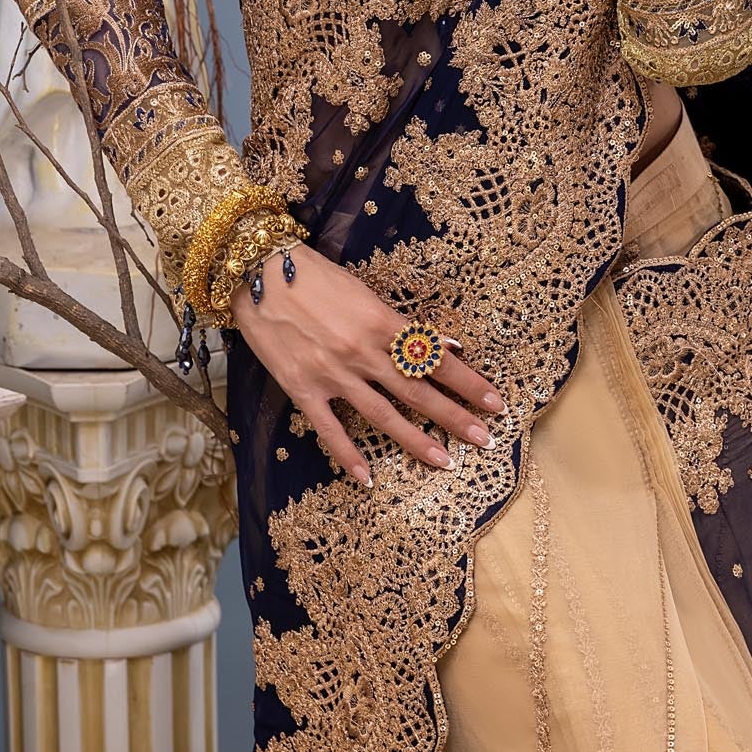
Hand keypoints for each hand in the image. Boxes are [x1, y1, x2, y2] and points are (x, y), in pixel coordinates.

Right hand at [231, 242, 503, 487]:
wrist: (256, 273)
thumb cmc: (314, 276)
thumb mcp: (364, 291)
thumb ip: (400, 325)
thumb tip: (444, 344)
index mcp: (381, 322)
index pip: (435, 357)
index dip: (468, 381)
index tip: (495, 401)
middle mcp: (362, 351)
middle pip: (418, 390)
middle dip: (455, 416)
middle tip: (486, 440)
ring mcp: (333, 374)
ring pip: (383, 415)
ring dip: (416, 441)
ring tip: (446, 462)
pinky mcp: (302, 389)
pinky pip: (330, 429)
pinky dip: (348, 455)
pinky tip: (367, 478)